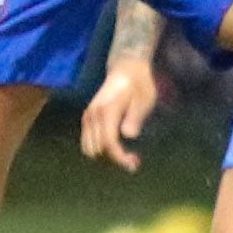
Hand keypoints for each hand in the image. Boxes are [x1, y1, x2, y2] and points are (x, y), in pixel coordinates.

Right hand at [80, 57, 160, 171]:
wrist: (126, 69)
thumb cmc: (139, 85)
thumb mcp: (144, 99)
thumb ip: (135, 117)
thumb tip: (128, 135)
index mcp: (107, 110)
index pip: (108, 143)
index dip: (120, 157)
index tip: (134, 163)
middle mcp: (93, 115)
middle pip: (98, 150)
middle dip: (114, 159)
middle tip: (134, 160)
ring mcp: (88, 116)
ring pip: (90, 149)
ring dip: (106, 157)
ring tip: (126, 155)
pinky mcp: (88, 118)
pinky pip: (88, 142)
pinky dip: (100, 149)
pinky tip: (116, 148)